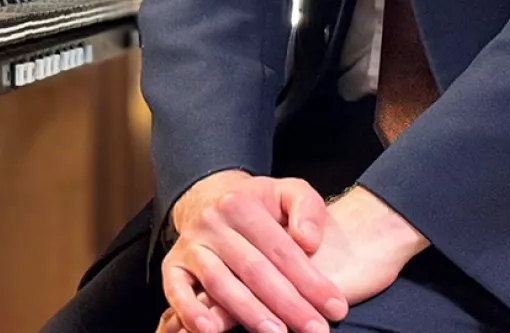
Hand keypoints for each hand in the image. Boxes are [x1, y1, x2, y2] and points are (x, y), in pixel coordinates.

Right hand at [161, 170, 347, 332]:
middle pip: (254, 269)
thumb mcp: (288, 192)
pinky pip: (176, 291)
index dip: (310, 281)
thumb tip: (308, 241)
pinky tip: (210, 330)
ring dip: (249, 313)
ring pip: (219, 283)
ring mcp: (190, 245)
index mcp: (242, 204)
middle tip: (315, 330)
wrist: (210, 200)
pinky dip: (190, 312)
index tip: (336, 307)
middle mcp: (212, 223)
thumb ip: (307, 208)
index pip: (281, 249)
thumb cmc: (259, 205)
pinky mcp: (172, 265)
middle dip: (288, 304)